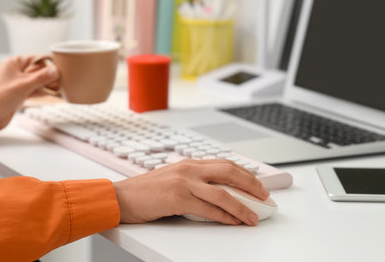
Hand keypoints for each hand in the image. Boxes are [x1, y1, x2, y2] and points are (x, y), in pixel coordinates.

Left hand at [0, 55, 58, 130]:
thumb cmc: (0, 98)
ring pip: (38, 81)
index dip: (49, 65)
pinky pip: (35, 89)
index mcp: (14, 63)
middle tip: (62, 83)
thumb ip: (41, 78)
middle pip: (39, 70)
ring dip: (48, 85)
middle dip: (50, 77)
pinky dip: (43, 92)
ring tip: (60, 90)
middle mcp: (17, 70)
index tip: (60, 72)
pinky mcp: (21, 92)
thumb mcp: (23, 86)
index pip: (37, 59)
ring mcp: (19, 82)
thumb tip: (56, 70)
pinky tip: (53, 95)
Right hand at [113, 159, 269, 225]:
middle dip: (251, 185)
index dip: (244, 174)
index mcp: (188, 163)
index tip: (257, 184)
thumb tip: (217, 192)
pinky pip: (208, 209)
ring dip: (242, 206)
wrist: (120, 197)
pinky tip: (233, 221)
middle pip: (229, 172)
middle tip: (264, 196)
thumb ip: (193, 181)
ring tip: (253, 216)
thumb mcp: (172, 178)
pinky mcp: (177, 198)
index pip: (224, 164)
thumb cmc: (145, 191)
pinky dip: (225, 216)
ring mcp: (183, 182)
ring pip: (223, 193)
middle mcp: (188, 169)